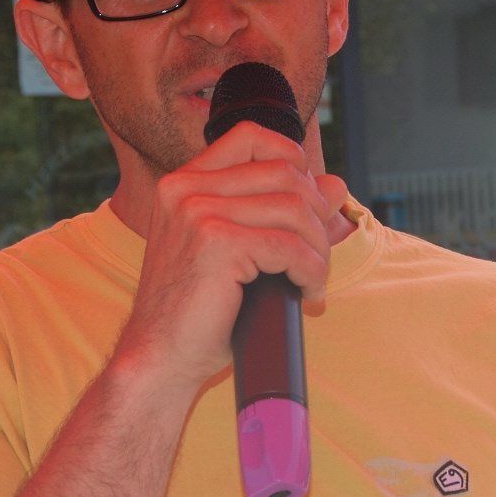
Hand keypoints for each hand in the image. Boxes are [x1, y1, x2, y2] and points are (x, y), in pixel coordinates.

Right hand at [113, 122, 350, 390]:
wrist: (159, 358)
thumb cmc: (199, 311)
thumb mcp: (240, 251)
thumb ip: (278, 211)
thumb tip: (336, 183)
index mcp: (183, 183)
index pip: (252, 137)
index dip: (293, 161)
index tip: (307, 207)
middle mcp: (185, 189)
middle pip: (284, 172)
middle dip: (316, 215)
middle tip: (317, 258)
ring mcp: (197, 212)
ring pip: (294, 208)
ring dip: (318, 248)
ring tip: (313, 279)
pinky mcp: (216, 243)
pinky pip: (290, 246)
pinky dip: (311, 271)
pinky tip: (308, 294)